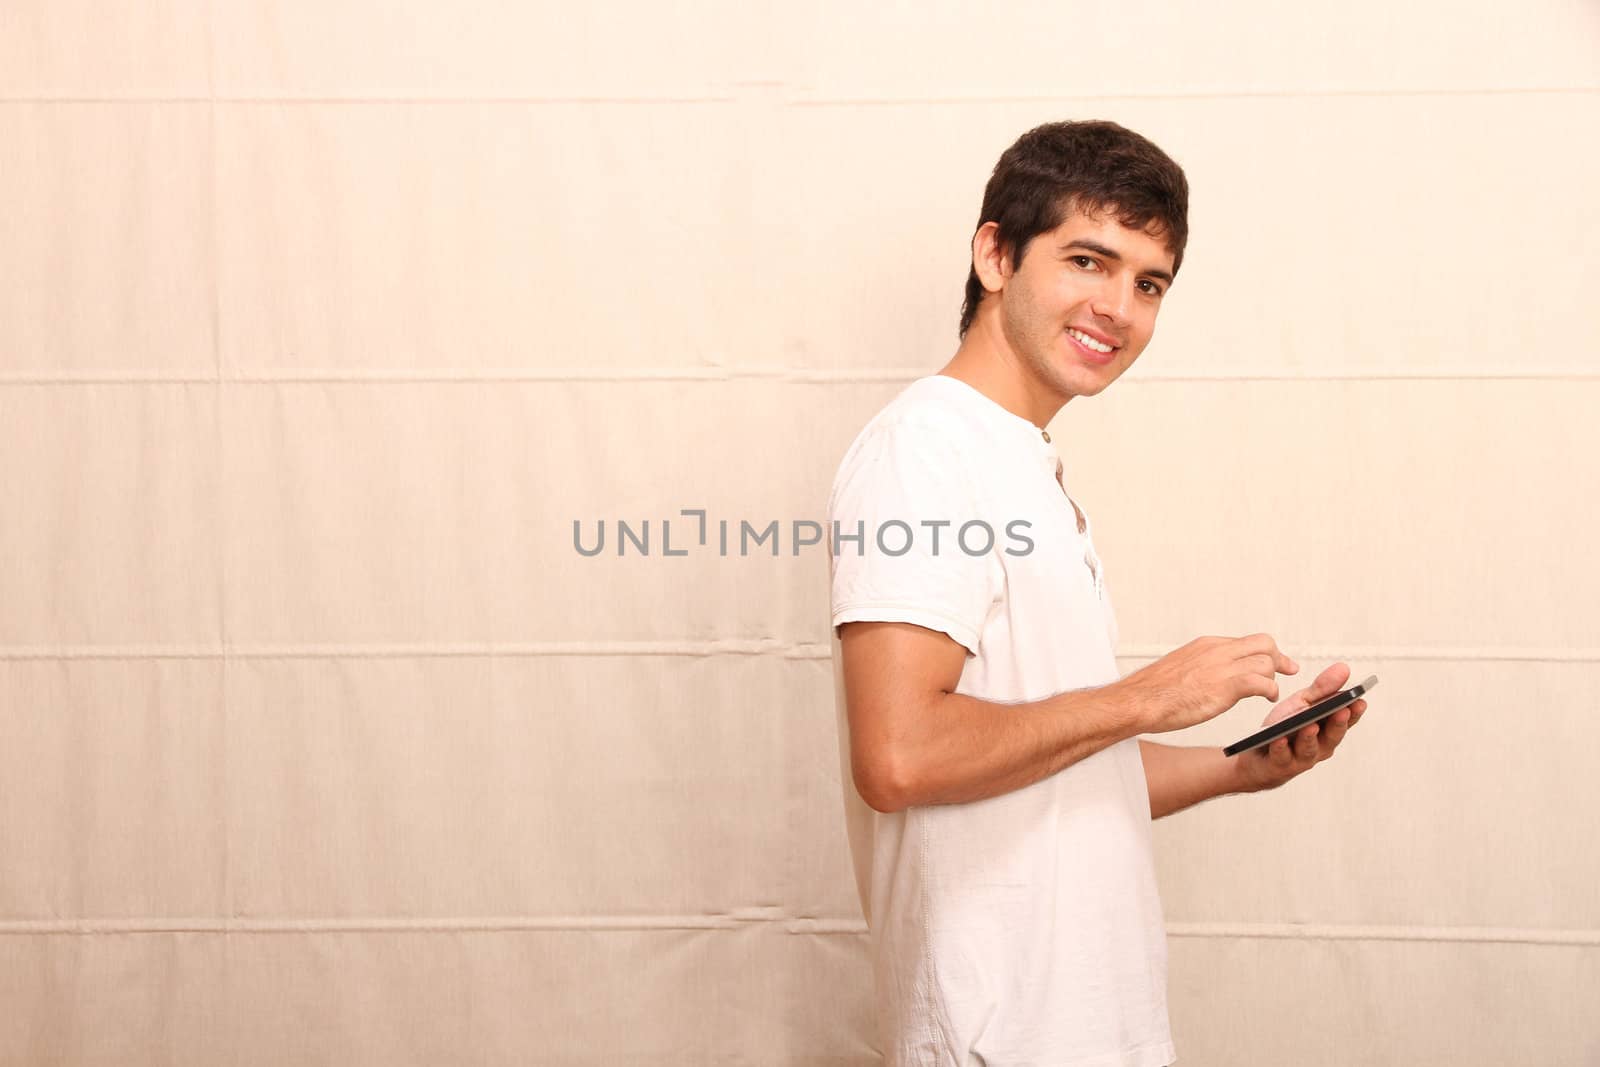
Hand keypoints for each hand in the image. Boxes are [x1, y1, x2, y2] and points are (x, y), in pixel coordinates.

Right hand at [1116, 634, 1298, 733]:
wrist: (1138, 701)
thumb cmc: (1152, 693)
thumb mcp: (1179, 669)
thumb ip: (1199, 667)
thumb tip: (1207, 677)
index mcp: (1206, 645)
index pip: (1246, 641)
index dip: (1266, 651)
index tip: (1277, 661)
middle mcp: (1216, 650)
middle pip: (1264, 643)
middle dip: (1279, 658)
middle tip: (1288, 670)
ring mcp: (1221, 667)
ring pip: (1266, 661)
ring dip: (1273, 679)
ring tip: (1270, 694)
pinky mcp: (1224, 686)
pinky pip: (1262, 682)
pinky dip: (1270, 691)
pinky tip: (1267, 700)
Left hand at [1233, 661, 1368, 792]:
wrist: (1257, 754)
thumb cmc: (1285, 727)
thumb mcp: (1302, 703)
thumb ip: (1322, 688)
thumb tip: (1344, 668)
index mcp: (1328, 730)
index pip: (1346, 721)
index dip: (1354, 712)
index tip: (1360, 700)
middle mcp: (1319, 747)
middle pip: (1331, 736)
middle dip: (1338, 723)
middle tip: (1342, 710)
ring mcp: (1300, 758)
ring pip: (1308, 748)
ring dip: (1310, 737)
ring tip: (1310, 725)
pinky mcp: (1279, 764)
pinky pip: (1281, 756)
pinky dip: (1281, 748)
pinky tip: (1280, 738)